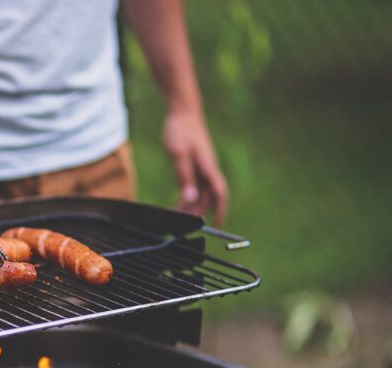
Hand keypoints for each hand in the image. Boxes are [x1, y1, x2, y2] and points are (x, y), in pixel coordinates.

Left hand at [162, 109, 227, 225]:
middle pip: (208, 197)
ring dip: (191, 205)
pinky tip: (179, 202)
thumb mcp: (178, 155)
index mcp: (208, 167)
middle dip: (198, 212)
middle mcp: (209, 169)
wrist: (183, 111)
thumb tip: (191, 199)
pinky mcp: (197, 164)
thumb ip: (184, 177)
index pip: (219, 194)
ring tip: (177, 215)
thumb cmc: (181, 130)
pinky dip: (188, 195)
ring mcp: (203, 167)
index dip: (220, 211)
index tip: (217, 226)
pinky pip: (195, 185)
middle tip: (181, 223)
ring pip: (201, 192)